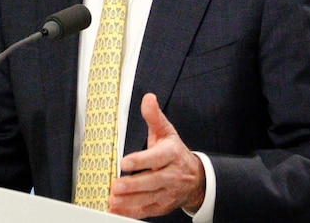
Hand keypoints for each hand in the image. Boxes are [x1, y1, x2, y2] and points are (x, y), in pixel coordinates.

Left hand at [108, 93, 205, 218]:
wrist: (195, 178)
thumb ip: (154, 116)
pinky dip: (131, 212)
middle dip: (133, 185)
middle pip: (152, 181)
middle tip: (116, 186)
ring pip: (149, 198)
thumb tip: (148, 98)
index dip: (141, 160)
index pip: (156, 158)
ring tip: (113, 199)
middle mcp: (171, 175)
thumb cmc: (175, 153)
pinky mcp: (162, 205)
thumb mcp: (166, 132)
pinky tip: (116, 209)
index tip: (125, 162)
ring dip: (130, 200)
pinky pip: (147, 210)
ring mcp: (167, 192)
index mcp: (171, 154)